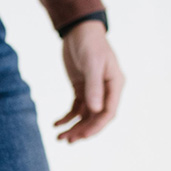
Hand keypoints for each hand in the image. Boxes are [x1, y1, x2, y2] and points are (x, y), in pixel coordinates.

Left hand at [53, 21, 124, 142]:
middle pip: (96, 117)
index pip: (109, 112)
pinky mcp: (81, 89)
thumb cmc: (90, 43)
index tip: (82, 136)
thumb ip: (94, 87)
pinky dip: (67, 117)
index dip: (96, 126)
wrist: (79, 30)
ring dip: (74, 127)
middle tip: (66, 140)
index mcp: (115, 84)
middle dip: (82, 130)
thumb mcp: (92, 64)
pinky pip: (76, 108)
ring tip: (59, 137)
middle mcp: (106, 90)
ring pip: (85, 115)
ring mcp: (94, 90)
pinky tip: (56, 124)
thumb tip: (95, 110)